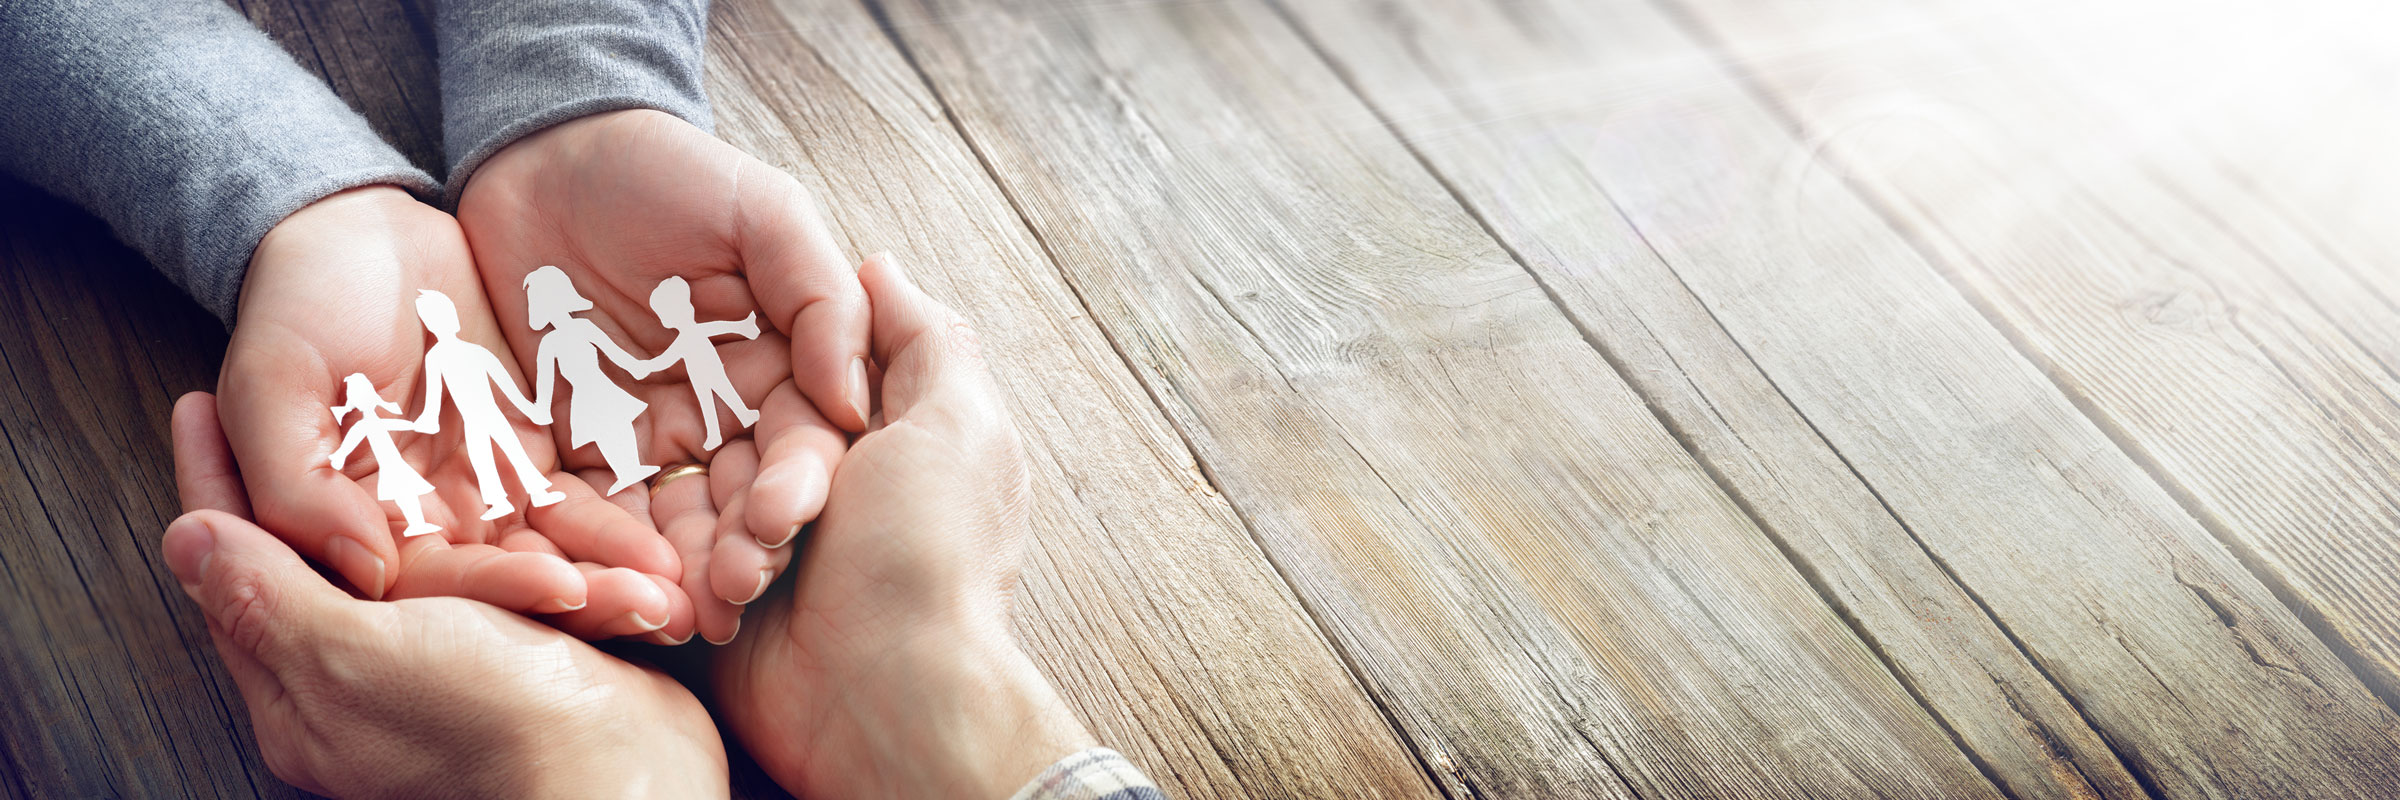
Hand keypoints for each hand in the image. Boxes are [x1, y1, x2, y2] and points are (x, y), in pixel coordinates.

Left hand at [167, 391, 726, 797]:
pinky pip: (496, 566)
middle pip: (320, 554)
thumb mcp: (354, 654)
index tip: (198, 406)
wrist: (624, 768)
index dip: (217, 484)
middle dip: (316, 471)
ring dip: (427, 485)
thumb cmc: (488, 722)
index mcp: (303, 690)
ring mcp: (443, 660)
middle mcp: (365, 676)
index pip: (237, 573)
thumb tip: (187, 538)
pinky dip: (501, 526)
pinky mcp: (517, 645)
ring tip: (403, 413)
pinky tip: (498, 477)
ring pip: (419, 549)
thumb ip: (270, 595)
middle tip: (300, 389)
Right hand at [219, 187, 683, 637]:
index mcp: (352, 523)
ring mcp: (481, 494)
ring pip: (553, 553)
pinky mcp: (530, 460)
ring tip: (678, 592)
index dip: (496, 588)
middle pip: (504, 582)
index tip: (565, 588)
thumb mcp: (273, 382)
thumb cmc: (297, 302)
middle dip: (581, 600)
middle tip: (656, 611)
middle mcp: (422, 525)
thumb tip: (365, 573)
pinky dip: (623, 529)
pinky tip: (674, 548)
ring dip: (614, 577)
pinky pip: (582, 504)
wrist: (357, 232)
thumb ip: (298, 483)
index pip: (429, 584)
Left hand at [459, 110, 859, 644]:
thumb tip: (853, 401)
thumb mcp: (764, 212)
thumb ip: (819, 296)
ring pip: (682, 520)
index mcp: (787, 366)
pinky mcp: (579, 447)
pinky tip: (608, 586)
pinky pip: (596, 509)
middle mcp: (730, 413)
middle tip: (731, 590)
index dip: (799, 487)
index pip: (807, 443)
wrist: (546, 152)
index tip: (780, 522)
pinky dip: (606, 551)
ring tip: (679, 611)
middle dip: (746, 550)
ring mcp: (656, 436)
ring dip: (684, 570)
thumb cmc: (670, 173)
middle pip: (749, 499)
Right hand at [713, 256, 1093, 797]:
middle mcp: (838, 494)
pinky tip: (713, 595)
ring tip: (756, 569)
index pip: (812, 382)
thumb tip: (881, 266)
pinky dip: (694, 574)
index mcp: (895, 444)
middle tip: (784, 517)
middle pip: (752, 440)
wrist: (885, 699)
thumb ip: (921, 338)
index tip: (780, 404)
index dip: (793, 390)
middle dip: (760, 479)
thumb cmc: (929, 559)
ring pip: (711, 498)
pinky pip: (681, 560)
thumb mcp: (954, 423)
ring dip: (724, 532)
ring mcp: (781, 553)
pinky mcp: (729, 603)